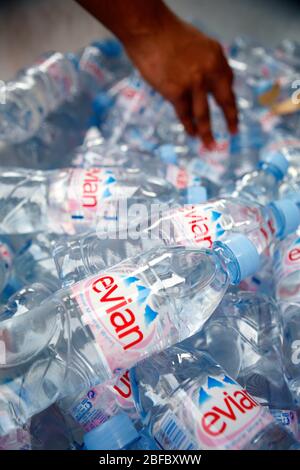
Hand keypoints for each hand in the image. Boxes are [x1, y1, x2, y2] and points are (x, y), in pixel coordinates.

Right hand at [124, 18, 237, 146]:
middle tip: (233, 132)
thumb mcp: (196, 44)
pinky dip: (188, 125)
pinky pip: (185, 114)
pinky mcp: (176, 92)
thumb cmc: (166, 34)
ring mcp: (194, 83)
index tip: (230, 109)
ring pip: (204, 114)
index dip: (228, 98)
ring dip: (207, 133)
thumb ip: (204, 63)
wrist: (147, 30)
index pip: (228, 82)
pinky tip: (191, 133)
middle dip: (230, 119)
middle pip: (225, 101)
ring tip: (210, 145)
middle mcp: (209, 71)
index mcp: (216, 56)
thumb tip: (205, 85)